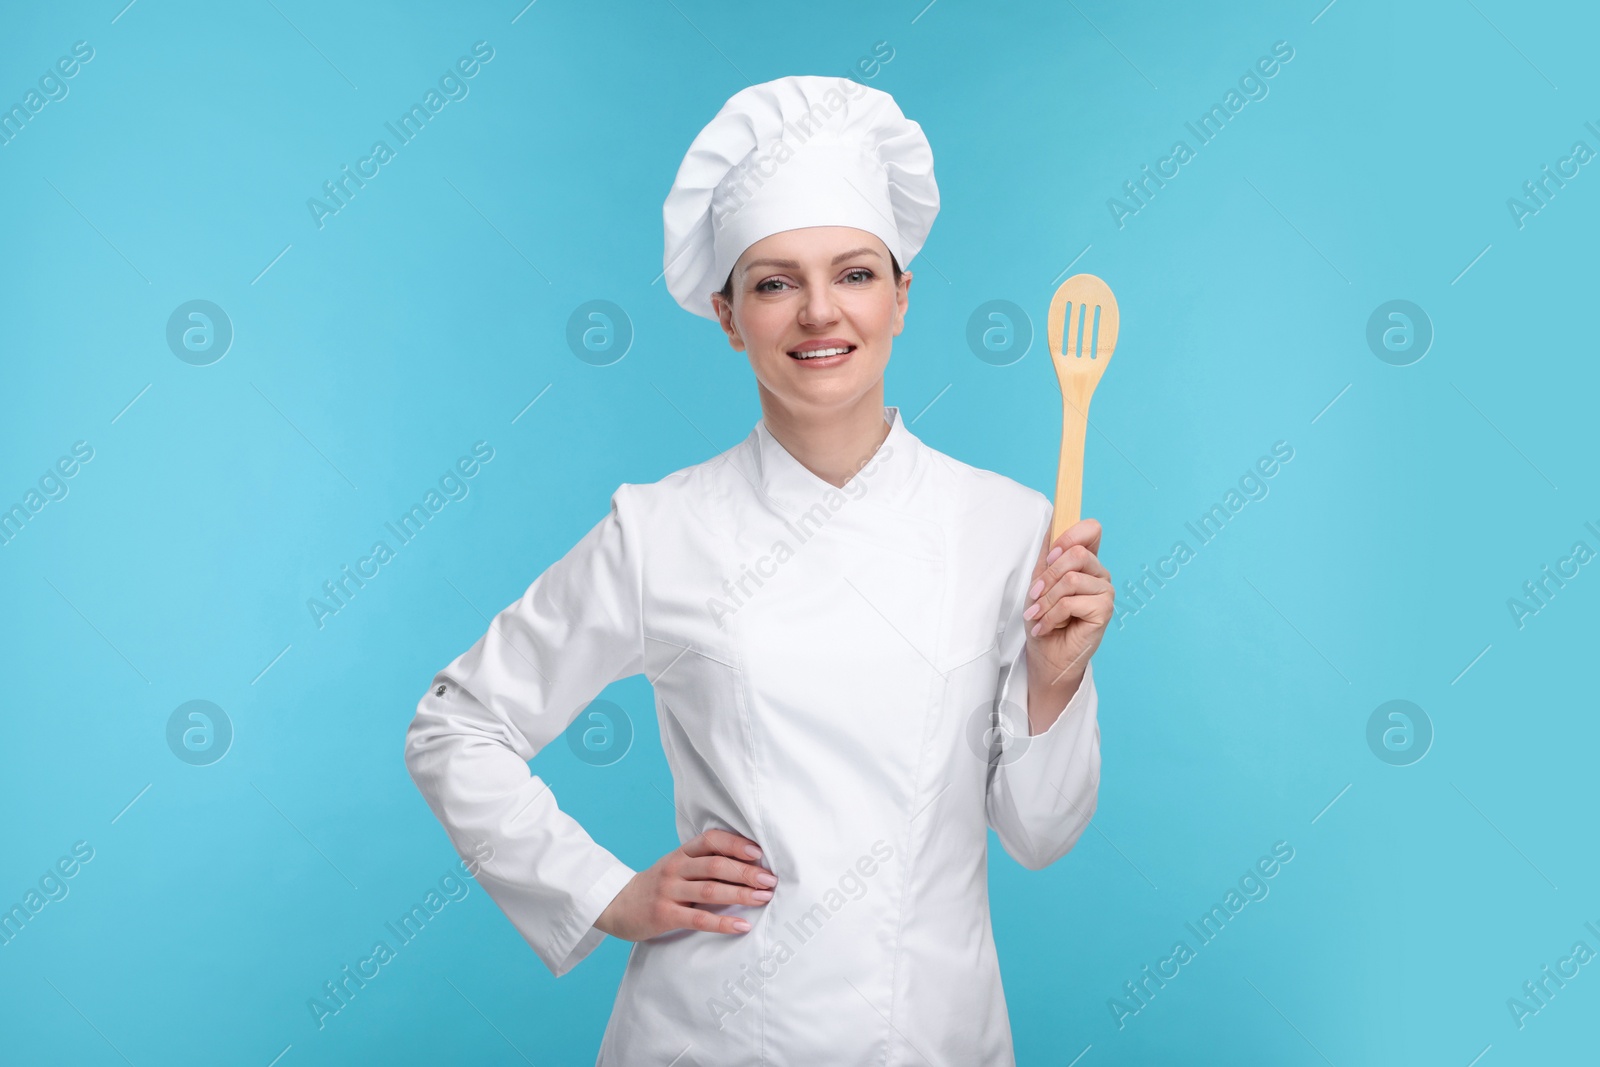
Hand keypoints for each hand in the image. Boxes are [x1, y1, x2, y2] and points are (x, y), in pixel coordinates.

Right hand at [593, 828, 775, 940]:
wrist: (617, 905)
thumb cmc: (659, 886)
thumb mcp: (677, 867)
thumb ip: (704, 863)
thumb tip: (749, 864)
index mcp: (681, 853)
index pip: (711, 840)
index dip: (736, 844)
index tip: (759, 852)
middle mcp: (675, 867)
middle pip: (716, 865)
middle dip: (746, 872)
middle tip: (770, 880)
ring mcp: (669, 891)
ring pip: (710, 890)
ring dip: (740, 894)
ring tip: (763, 898)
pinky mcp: (665, 915)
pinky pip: (699, 919)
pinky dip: (723, 922)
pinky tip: (742, 926)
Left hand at [1023, 518, 1113, 704]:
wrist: (1046, 655)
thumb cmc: (1043, 618)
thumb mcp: (1039, 582)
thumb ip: (1048, 555)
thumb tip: (1054, 523)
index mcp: (1086, 562)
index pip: (1092, 529)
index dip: (1069, 535)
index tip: (1049, 557)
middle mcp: (1099, 573)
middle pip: (1077, 553)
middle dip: (1048, 576)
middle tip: (1035, 596)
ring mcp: (1105, 591)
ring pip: (1072, 579)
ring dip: (1047, 600)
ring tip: (1038, 615)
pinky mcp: (1105, 610)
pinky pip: (1072, 602)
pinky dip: (1052, 616)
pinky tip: (1045, 627)